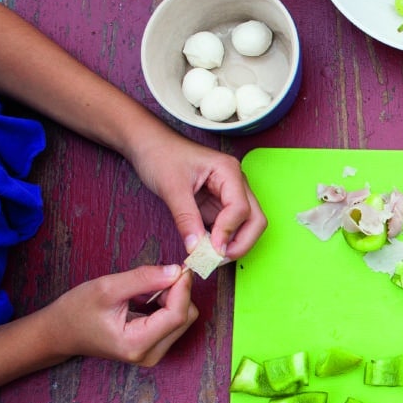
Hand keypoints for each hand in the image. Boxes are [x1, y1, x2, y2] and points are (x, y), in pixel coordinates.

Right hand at [46, 265, 197, 365]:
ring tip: (142, 291)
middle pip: (185, 318)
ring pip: (182, 319)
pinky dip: (165, 305)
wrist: (61, 333)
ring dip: (171, 298)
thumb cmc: (77, 311)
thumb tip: (176, 271)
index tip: (180, 267)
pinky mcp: (155, 348)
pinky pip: (173, 322)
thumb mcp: (107, 287)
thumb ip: (143, 279)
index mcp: (136, 344)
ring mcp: (153, 354)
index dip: (182, 289)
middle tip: (156, 276)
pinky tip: (145, 300)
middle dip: (177, 293)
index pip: (177, 315)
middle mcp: (150, 354)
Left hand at [129, 129, 266, 260]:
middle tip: (218, 259)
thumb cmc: (160, 154)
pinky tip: (205, 248)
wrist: (147, 144)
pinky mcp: (218, 205)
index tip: (212, 251)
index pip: (241, 209)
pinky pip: (228, 228)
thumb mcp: (171, 187)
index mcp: (228, 171)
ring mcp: (229, 195)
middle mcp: (235, 183)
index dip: (229, 232)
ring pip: (246, 226)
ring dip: (232, 244)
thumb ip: (186, 219)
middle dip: (241, 242)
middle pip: (255, 220)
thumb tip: (196, 249)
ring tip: (209, 256)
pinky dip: (220, 241)